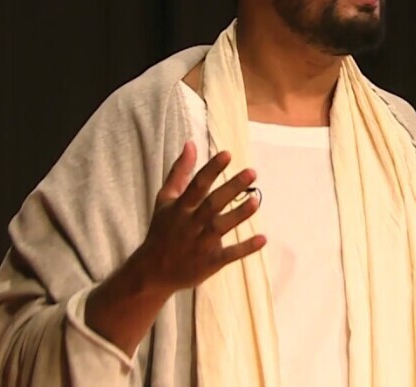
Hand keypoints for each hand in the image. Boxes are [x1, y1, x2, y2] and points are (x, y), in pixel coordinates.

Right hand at [134, 141, 265, 293]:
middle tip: (252, 172)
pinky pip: (229, 255)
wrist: (152, 271)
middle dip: (231, 188)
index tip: (227, 154)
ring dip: (238, 215)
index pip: (197, 185)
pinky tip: (263, 239)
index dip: (212, 169)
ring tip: (255, 201)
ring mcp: (200, 244)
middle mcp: (190, 224)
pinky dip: (245, 248)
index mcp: (180, 208)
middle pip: (212, 204)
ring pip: (220, 228)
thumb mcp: (165, 199)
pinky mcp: (209, 262)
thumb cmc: (163, 229)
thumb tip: (191, 143)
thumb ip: (180, 172)